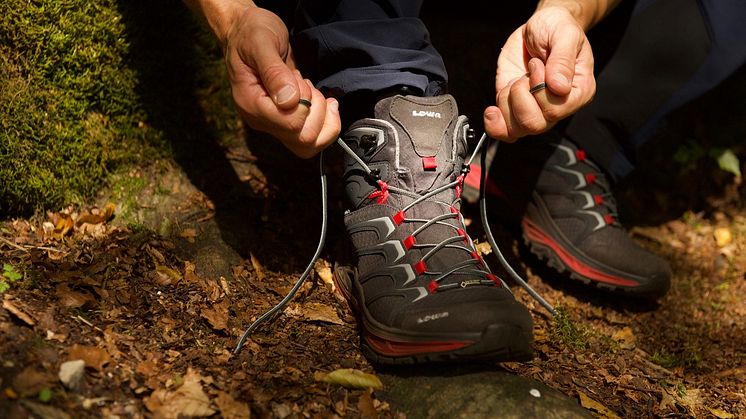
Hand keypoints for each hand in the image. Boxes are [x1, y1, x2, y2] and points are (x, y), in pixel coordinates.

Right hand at [224, 7, 339, 157]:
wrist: (245, 31)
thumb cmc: (250, 33)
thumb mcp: (261, 43)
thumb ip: (274, 72)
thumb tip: (289, 100)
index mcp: (251, 104)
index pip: (290, 124)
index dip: (305, 103)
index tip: (297, 79)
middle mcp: (261, 120)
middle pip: (303, 140)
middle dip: (316, 111)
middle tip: (306, 84)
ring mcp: (274, 123)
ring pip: (309, 144)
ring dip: (322, 117)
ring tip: (312, 90)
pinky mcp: (286, 120)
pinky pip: (310, 137)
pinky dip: (326, 122)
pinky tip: (324, 102)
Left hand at [484, 6, 595, 140]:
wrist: (541, 26)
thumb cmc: (557, 28)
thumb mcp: (564, 34)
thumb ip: (562, 60)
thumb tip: (559, 87)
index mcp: (578, 93)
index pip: (555, 110)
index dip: (539, 90)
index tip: (537, 65)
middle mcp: (558, 107)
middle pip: (534, 124)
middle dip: (521, 95)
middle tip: (526, 73)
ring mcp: (536, 110)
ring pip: (517, 129)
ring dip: (508, 101)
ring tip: (517, 80)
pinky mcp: (515, 109)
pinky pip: (504, 131)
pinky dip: (495, 123)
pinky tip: (493, 109)